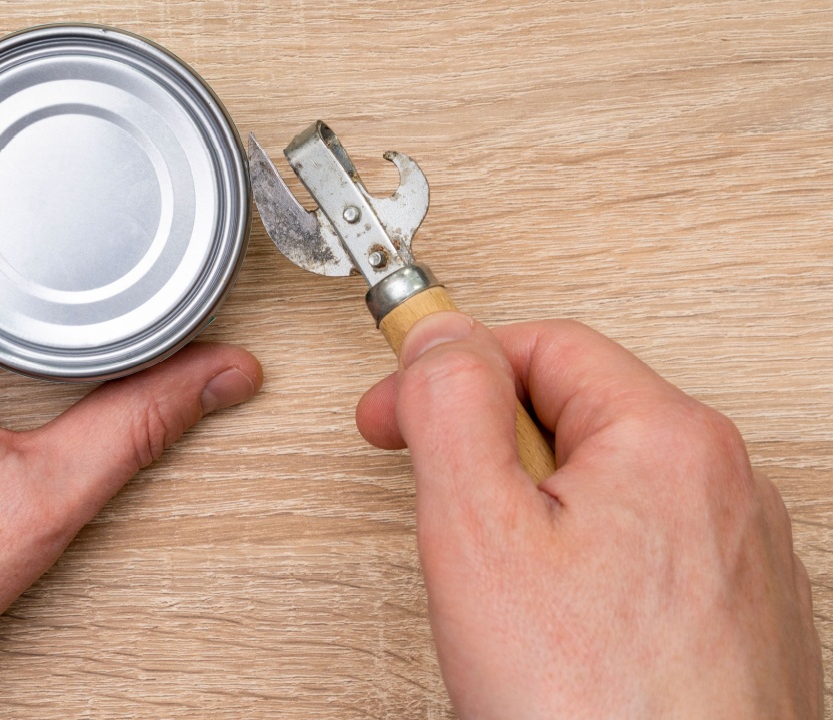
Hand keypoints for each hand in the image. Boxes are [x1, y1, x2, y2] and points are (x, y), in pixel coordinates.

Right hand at [357, 312, 820, 717]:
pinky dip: (578, 563)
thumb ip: (452, 409)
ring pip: (604, 483)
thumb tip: (440, 337)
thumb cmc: (594, 709)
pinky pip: (639, 547)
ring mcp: (737, 552)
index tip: (395, 409)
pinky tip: (554, 626)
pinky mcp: (735, 613)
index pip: (542, 343)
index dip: (449, 367)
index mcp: (669, 440)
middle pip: (575, 410)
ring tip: (495, 584)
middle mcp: (722, 485)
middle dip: (488, 447)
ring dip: (531, 508)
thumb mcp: (479, 531)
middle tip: (437, 502)